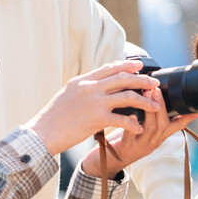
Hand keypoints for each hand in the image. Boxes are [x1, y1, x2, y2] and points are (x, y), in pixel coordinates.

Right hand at [24, 60, 161, 155]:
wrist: (43, 132)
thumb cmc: (54, 117)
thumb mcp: (68, 94)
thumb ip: (85, 88)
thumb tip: (99, 85)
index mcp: (83, 80)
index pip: (109, 68)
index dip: (126, 65)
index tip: (139, 66)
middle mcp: (90, 87)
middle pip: (123, 78)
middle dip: (142, 80)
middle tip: (154, 83)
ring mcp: (94, 102)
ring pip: (127, 96)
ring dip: (144, 101)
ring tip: (155, 106)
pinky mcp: (97, 119)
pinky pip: (122, 119)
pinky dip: (133, 124)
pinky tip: (140, 127)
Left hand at [79, 87, 196, 178]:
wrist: (107, 163)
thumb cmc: (124, 142)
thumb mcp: (141, 131)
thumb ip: (150, 117)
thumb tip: (154, 97)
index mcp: (158, 137)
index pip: (176, 127)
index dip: (187, 118)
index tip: (197, 110)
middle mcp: (152, 142)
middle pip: (164, 125)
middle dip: (163, 106)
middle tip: (158, 89)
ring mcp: (140, 145)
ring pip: (151, 128)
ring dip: (151, 110)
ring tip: (147, 94)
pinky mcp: (126, 147)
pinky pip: (131, 135)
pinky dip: (132, 123)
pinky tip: (131, 113)